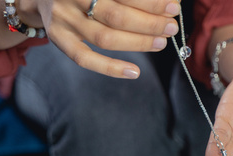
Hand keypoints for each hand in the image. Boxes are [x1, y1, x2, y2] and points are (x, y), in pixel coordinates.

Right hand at [23, 0, 180, 76]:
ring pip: (105, 37)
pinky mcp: (59, 39)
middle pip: (117, 15)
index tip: (173, 5)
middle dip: (150, 23)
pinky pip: (85, 58)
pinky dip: (111, 68)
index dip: (152, 2)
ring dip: (138, 42)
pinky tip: (134, 71)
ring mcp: (64, 20)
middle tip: (171, 26)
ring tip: (160, 43)